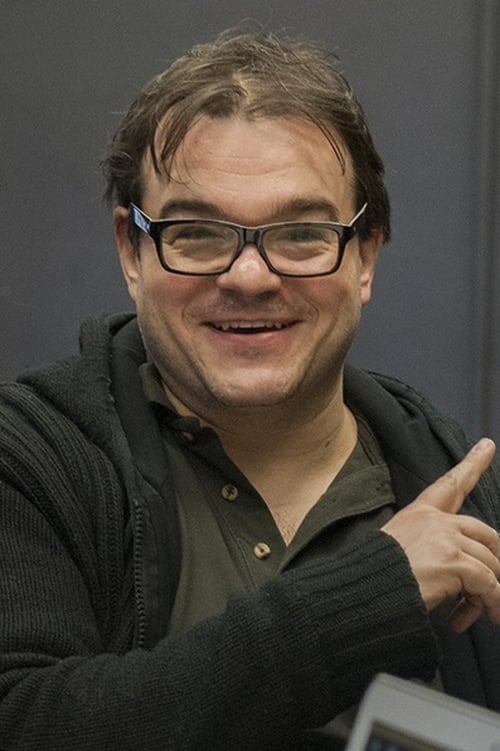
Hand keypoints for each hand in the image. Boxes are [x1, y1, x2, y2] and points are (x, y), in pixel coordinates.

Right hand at [382, 438, 499, 631]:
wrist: (363, 591)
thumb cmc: (375, 575)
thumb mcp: (400, 549)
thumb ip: (432, 549)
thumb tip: (464, 574)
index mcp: (419, 513)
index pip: (450, 485)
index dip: (472, 464)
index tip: (487, 446)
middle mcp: (435, 520)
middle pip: (486, 533)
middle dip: (496, 563)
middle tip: (491, 592)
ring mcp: (446, 539)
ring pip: (490, 563)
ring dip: (491, 593)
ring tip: (483, 614)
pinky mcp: (454, 562)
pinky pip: (488, 583)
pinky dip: (489, 603)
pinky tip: (470, 618)